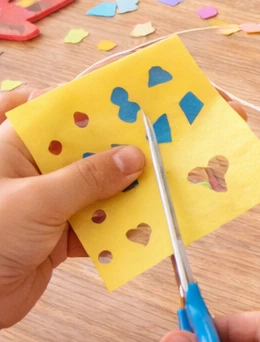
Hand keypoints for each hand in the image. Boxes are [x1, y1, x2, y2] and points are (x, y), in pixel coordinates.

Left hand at [0, 87, 145, 327]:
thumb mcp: (38, 201)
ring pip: (96, 190)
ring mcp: (47, 205)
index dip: (94, 107)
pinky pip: (98, 226)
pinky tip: (143, 227)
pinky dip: (119, 229)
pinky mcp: (58, 237)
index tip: (133, 105)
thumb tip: (132, 157)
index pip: (58, 114)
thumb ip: (88, 179)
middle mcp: (33, 172)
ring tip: (161, 188)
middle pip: (85, 153)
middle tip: (159, 147)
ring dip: (125, 193)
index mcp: (15, 148)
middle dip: (120, 153)